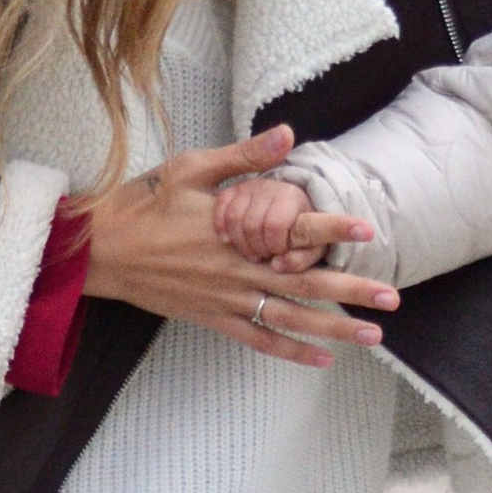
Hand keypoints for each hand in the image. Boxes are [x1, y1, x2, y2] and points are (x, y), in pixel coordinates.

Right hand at [81, 128, 397, 365]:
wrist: (100, 251)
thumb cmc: (144, 204)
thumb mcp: (191, 168)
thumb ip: (244, 158)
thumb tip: (287, 133)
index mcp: (234, 233)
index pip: (293, 232)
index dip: (331, 232)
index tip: (367, 231)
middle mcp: (236, 272)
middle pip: (304, 287)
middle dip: (351, 293)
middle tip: (391, 300)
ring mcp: (226, 301)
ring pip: (289, 320)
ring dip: (333, 330)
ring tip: (372, 337)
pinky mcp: (213, 319)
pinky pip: (259, 339)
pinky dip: (291, 351)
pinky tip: (322, 358)